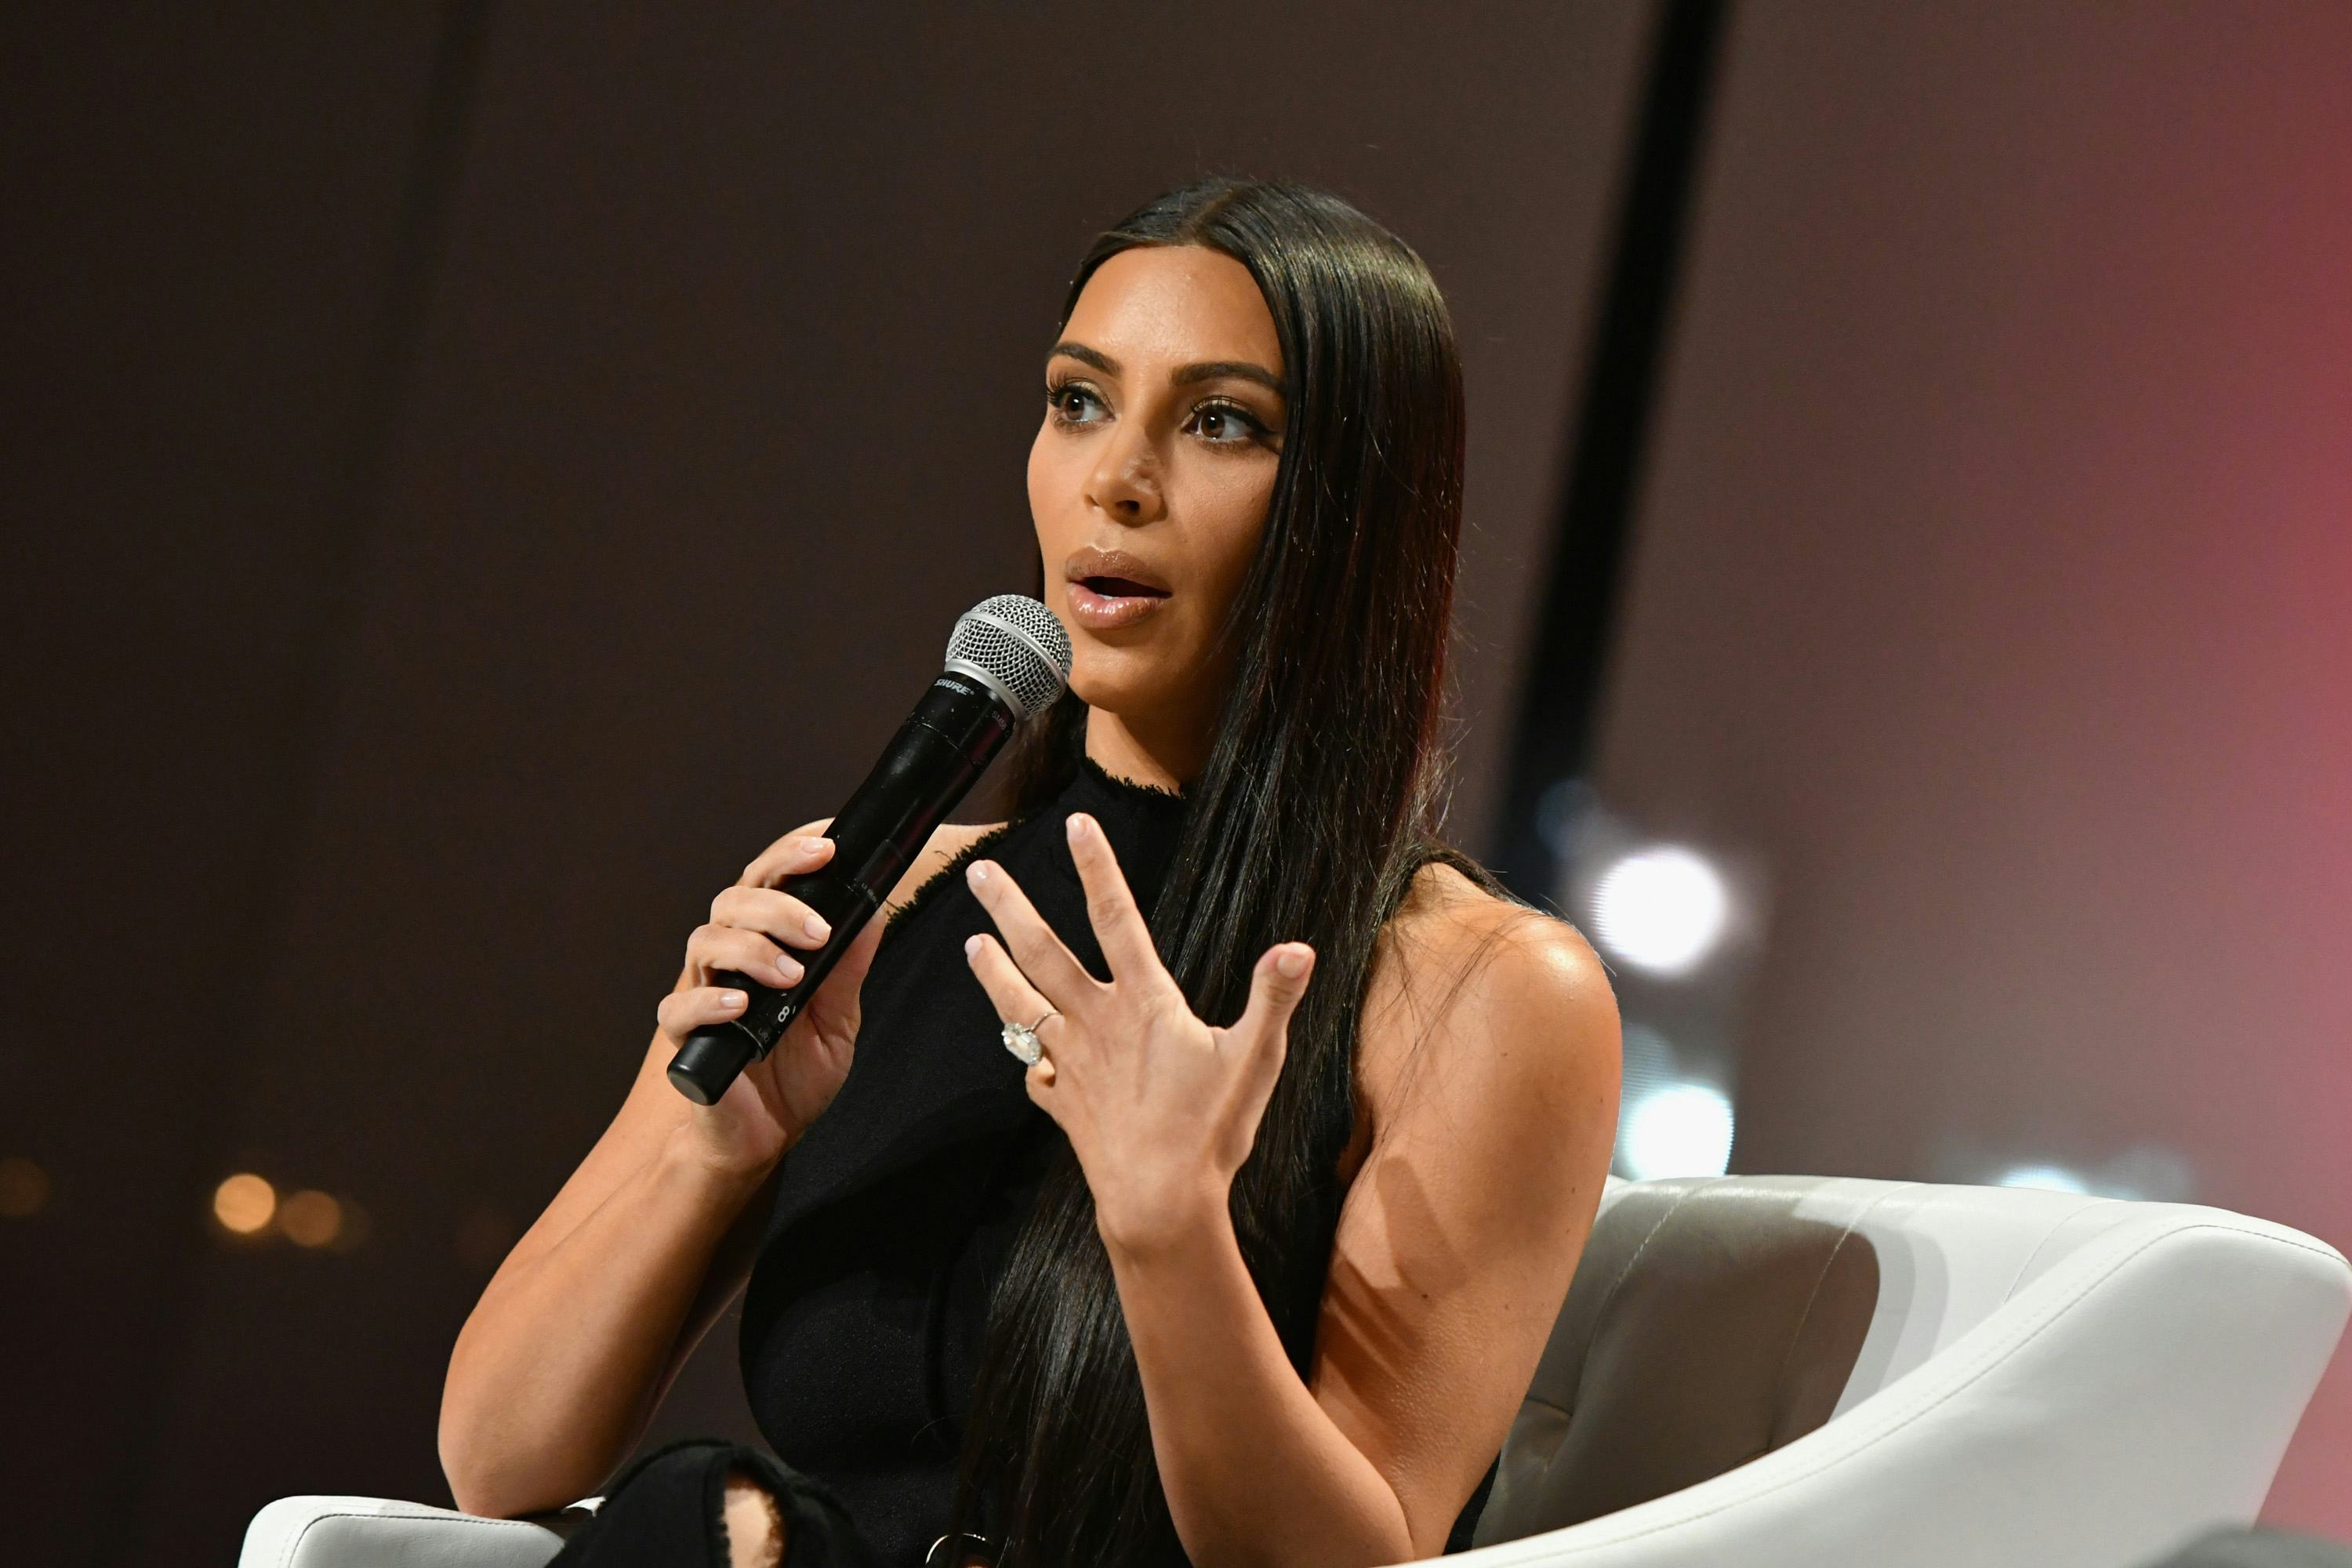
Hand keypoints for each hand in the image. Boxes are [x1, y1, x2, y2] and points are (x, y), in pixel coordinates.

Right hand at [656, 828, 885, 1176]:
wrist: (763, 1139)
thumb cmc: (794, 1076)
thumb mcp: (838, 1020)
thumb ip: (848, 969)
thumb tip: (873, 912)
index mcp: (765, 943)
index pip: (770, 880)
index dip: (791, 855)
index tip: (827, 846)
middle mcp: (729, 959)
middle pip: (735, 900)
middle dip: (779, 904)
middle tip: (818, 931)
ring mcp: (703, 994)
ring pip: (706, 941)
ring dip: (752, 948)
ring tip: (790, 975)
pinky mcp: (683, 1038)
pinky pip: (679, 1007)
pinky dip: (710, 1001)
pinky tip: (740, 1005)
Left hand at [961, 810, 1314, 1253]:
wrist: (1158, 1204)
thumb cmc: (1209, 1131)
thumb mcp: (1255, 1059)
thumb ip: (1272, 999)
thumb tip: (1298, 949)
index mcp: (1143, 1004)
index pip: (1117, 919)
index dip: (1097, 869)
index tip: (1075, 826)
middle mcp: (1097, 1025)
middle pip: (1044, 954)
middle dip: (1011, 910)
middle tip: (978, 876)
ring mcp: (1073, 1066)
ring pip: (1022, 1008)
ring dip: (995, 975)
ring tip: (970, 945)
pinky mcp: (1064, 1106)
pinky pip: (1035, 1077)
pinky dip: (1027, 1063)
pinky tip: (1024, 1059)